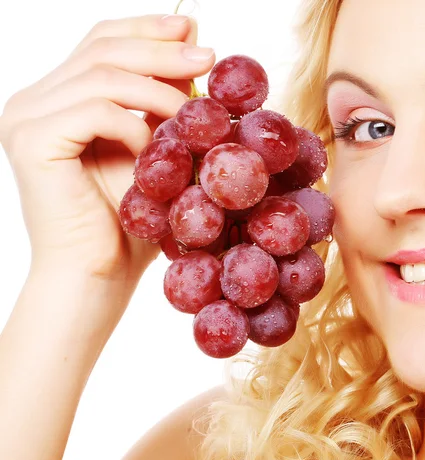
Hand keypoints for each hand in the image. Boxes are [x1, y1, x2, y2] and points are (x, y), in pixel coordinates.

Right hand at [0, 14, 214, 279]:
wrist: (98, 276)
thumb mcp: (154, 150)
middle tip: (208, 57)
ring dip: (160, 90)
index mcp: (61, 98)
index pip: (102, 42)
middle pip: (102, 47)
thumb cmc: (130, 221)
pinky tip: (156, 149)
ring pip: (102, 74)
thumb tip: (196, 47)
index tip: (193, 28)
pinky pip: (95, 111)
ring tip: (197, 112)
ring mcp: (27, 117)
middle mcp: (36, 99)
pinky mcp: (31, 140)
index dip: (147, 28)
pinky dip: (135, 125)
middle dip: (161, 47)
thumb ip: (165, 104)